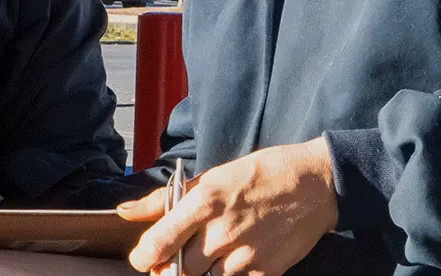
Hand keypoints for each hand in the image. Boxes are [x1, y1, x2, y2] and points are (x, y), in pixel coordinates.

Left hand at [119, 138, 338, 275]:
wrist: (316, 184)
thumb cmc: (260, 175)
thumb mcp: (209, 177)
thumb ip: (162, 199)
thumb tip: (125, 211)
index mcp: (203, 203)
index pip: (158, 243)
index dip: (144, 257)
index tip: (143, 258)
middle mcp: (221, 232)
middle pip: (178, 270)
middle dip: (171, 267)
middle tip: (176, 257)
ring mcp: (245, 256)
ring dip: (201, 271)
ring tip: (210, 253)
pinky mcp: (267, 272)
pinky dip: (229, 275)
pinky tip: (234, 259)